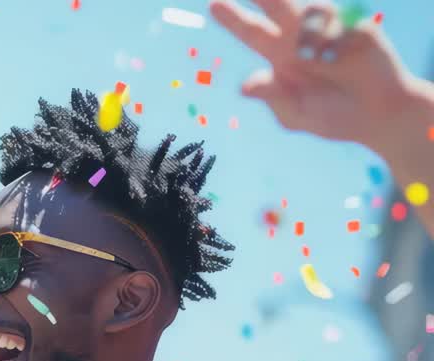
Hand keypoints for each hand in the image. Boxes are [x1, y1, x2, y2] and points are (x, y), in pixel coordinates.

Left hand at [209, 0, 414, 151]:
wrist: (379, 117)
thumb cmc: (332, 117)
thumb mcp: (297, 115)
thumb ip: (274, 98)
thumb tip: (245, 86)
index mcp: (279, 56)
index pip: (251, 31)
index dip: (233, 18)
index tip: (214, 4)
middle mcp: (301, 37)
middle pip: (276, 5)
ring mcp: (330, 30)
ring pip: (310, 9)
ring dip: (309, 28)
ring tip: (314, 58)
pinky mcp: (357, 27)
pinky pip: (342, 22)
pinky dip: (334, 38)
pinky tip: (336, 58)